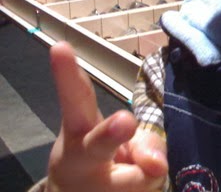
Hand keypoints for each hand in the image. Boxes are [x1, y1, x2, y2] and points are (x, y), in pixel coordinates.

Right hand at [46, 42, 166, 191]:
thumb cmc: (99, 162)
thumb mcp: (110, 141)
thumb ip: (137, 138)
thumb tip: (158, 164)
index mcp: (78, 135)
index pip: (76, 99)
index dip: (67, 74)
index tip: (60, 46)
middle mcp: (84, 161)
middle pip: (98, 145)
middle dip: (112, 133)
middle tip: (125, 120)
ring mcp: (101, 189)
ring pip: (140, 177)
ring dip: (148, 172)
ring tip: (139, 172)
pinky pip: (152, 187)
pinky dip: (153, 183)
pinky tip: (138, 184)